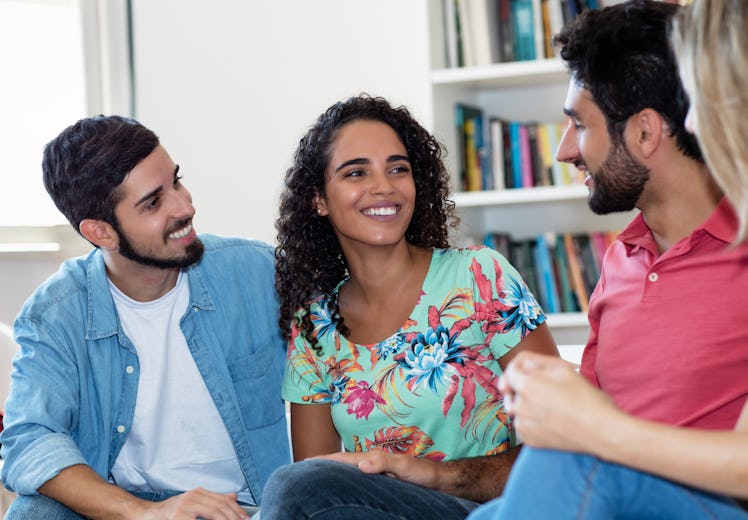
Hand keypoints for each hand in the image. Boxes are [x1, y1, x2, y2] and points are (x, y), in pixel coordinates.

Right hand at [138, 488, 249, 519]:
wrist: (145, 515)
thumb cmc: (169, 512)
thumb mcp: (192, 502)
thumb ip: (212, 499)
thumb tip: (233, 496)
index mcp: (197, 493)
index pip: (222, 500)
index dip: (236, 510)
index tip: (245, 518)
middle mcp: (191, 498)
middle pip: (219, 507)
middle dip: (233, 517)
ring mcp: (184, 509)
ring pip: (212, 514)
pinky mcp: (178, 519)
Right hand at [316, 450, 438, 488]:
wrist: (439, 480)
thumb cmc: (423, 473)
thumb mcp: (404, 466)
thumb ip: (383, 462)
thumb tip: (360, 465)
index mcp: (373, 458)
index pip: (344, 459)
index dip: (326, 459)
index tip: (306, 461)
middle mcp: (372, 464)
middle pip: (343, 464)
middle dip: (324, 464)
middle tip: (304, 468)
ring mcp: (376, 472)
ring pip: (349, 472)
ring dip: (333, 472)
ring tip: (316, 477)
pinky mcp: (382, 482)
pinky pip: (358, 481)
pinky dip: (346, 481)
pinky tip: (343, 488)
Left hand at [499, 351, 619, 453]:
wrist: (602, 431)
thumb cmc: (587, 399)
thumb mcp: (564, 369)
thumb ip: (537, 362)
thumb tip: (522, 364)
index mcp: (528, 386)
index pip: (509, 372)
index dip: (517, 368)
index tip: (523, 372)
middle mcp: (521, 406)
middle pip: (512, 391)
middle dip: (521, 387)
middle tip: (541, 390)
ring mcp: (524, 425)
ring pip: (517, 409)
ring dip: (526, 405)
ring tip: (550, 406)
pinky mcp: (529, 440)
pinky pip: (522, 425)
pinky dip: (530, 421)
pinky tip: (549, 420)